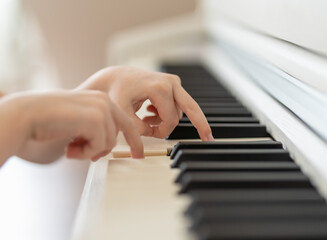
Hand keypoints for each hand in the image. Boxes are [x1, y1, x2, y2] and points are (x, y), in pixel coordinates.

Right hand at [0, 90, 143, 172]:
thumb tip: (106, 148)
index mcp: (100, 100)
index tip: (139, 155)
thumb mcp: (77, 124)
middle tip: (98, 157)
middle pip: (125, 130)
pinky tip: (69, 148)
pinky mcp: (96, 119)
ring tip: (70, 148)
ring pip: (109, 142)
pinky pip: (100, 145)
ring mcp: (102, 108)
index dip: (134, 140)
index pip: (125, 121)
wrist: (27, 115)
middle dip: (117, 148)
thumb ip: (94, 131)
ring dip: (89, 151)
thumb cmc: (48, 121)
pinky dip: (85, 152)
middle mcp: (104, 101)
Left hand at [78, 66, 212, 140]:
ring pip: (179, 111)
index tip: (149, 134)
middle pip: (192, 108)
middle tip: (209, 138)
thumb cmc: (118, 92)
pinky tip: (150, 111)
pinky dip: (165, 113)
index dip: (161, 132)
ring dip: (165, 120)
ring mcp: (173, 82)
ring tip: (146, 118)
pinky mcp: (173, 83)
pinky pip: (176, 105)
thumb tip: (152, 134)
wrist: (116, 77)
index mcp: (160, 88)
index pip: (170, 119)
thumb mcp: (122, 112)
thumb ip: (137, 128)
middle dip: (201, 125)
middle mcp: (171, 82)